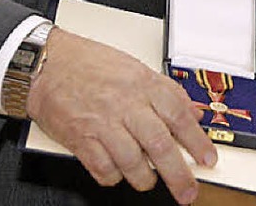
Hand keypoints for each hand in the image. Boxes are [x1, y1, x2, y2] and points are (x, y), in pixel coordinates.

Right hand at [27, 28, 215, 203]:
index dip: (197, 141)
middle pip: (160, 145)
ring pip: (134, 163)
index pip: (178, 115)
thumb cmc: (88, 63)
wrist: (47, 63)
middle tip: (188, 191)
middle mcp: (125, 104)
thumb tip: (191, 111)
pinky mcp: (81, 140)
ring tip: (148, 180)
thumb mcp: (133, 66)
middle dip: (179, 175)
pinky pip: (105, 170)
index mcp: (141, 83)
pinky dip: (114, 177)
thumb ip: (164, 90)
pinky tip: (117, 171)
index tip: (208, 158)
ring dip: (145, 179)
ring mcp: (103, 123)